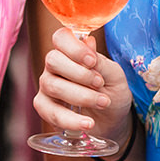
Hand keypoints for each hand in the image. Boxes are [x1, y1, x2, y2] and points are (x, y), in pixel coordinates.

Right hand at [34, 26, 133, 152]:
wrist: (113, 119)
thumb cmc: (112, 91)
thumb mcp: (114, 75)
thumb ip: (100, 62)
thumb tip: (88, 42)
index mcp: (71, 52)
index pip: (61, 37)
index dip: (74, 48)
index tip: (92, 61)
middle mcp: (55, 66)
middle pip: (53, 60)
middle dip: (80, 74)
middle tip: (100, 84)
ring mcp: (47, 86)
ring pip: (52, 86)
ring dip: (81, 96)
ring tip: (103, 103)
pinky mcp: (45, 108)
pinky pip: (50, 112)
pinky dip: (71, 119)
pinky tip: (88, 123)